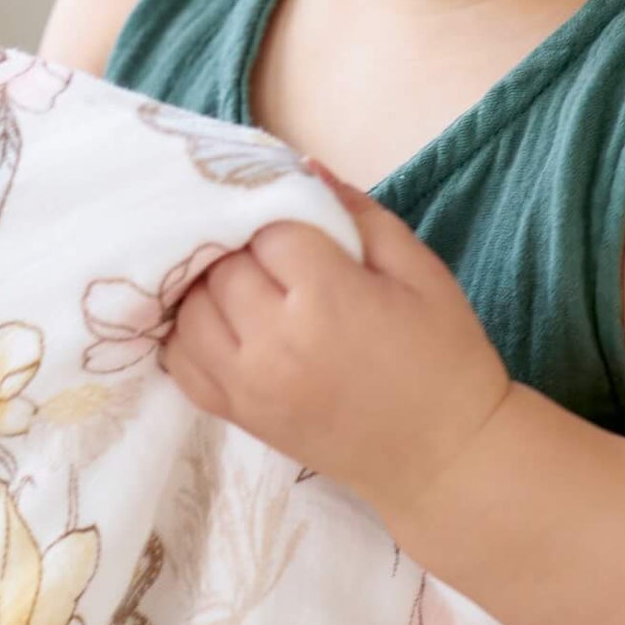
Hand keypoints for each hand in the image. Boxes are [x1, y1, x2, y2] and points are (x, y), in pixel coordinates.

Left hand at [160, 159, 514, 523]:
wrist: (444, 459)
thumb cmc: (444, 358)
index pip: (267, 229)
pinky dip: (189, 332)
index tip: (303, 225)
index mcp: (326, 300)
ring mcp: (247, 384)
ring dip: (210, 286)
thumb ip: (357, 213)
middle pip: (222, 265)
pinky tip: (219, 319)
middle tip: (277, 254)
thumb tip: (301, 165)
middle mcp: (273, 343)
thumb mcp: (419, 270)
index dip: (281, 218)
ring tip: (248, 284)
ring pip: (188, 307)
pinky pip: (180, 361)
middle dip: (244, 249)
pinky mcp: (236, 414)